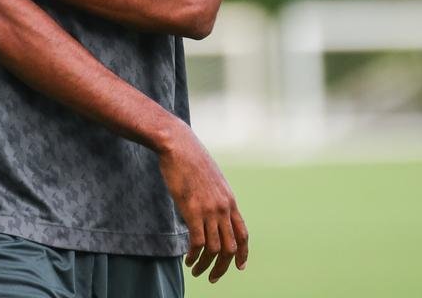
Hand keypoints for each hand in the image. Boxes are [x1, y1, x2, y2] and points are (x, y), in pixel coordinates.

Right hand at [157, 123, 248, 283]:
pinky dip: (194, 255)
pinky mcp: (192, 210)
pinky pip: (198, 242)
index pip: (243, 234)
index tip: (239, 266)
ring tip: (195, 270)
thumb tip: (212, 208)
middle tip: (212, 277)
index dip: (243, 253)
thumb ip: (215, 196)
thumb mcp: (211, 178)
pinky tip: (187, 259)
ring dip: (205, 264)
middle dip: (223, 267)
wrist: (178, 145)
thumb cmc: (190, 159)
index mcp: (230, 200)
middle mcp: (223, 208)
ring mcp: (209, 210)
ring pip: (215, 249)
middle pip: (230, 247)